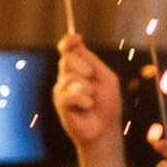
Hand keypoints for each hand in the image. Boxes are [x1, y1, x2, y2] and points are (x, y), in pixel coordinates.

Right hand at [55, 35, 123, 150]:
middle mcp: (66, 76)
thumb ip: (91, 60)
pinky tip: (87, 107)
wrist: (104, 128)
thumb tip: (77, 41)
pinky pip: (70, 94)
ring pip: (70, 78)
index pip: (67, 49)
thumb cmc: (107, 103)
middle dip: (83, 67)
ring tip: (92, 100)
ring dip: (87, 89)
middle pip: (66, 59)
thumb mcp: (105, 77)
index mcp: (78, 68)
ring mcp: (61, 90)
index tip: (77, 38)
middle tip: (92, 79)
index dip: (68, 42)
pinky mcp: (60, 103)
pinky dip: (84, 100)